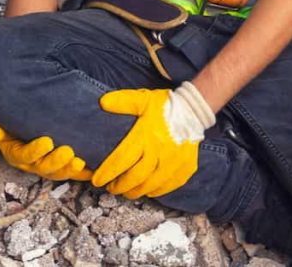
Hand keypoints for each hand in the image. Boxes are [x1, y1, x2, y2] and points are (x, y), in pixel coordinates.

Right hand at [0, 119, 91, 181]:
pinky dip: (84, 172)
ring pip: (59, 172)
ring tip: (80, 162)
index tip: (46, 141)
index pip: (24, 156)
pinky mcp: (63, 165)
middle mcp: (33, 163)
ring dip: (70, 169)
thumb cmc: (13, 119)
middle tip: (68, 152)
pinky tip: (93, 169)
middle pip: (44, 168)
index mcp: (17, 153)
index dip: (34, 151)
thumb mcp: (0, 120)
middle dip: (56, 162)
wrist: (26, 117)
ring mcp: (49, 166)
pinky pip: (74, 172)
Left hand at [92, 82, 215, 198]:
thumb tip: (102, 102)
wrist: (194, 110)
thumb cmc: (165, 106)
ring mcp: (175, 162)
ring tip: (126, 192)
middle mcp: (160, 152)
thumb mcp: (143, 99)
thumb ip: (122, 101)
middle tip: (111, 189)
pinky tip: (147, 190)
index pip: (122, 159)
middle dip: (120, 187)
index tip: (97, 180)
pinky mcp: (186, 168)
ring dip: (136, 192)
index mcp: (146, 136)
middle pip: (135, 177)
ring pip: (151, 185)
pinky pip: (168, 186)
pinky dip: (155, 191)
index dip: (107, 172)